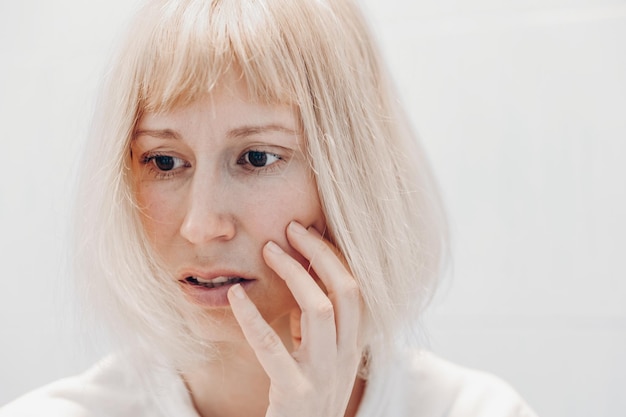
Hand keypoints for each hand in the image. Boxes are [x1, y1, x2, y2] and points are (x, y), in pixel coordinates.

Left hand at [227, 221, 362, 416]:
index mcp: (353, 345)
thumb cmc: (308, 401)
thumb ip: (314, 329)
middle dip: (320, 253)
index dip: (335, 256)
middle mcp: (346, 356)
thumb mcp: (321, 361)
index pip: (356, 289)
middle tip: (291, 228)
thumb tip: (298, 288)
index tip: (309, 231)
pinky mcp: (295, 393)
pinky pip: (272, 348)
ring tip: (268, 250)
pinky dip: (251, 317)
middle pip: (346, 290)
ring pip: (319, 310)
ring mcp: (324, 375)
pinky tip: (235, 296)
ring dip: (294, 273)